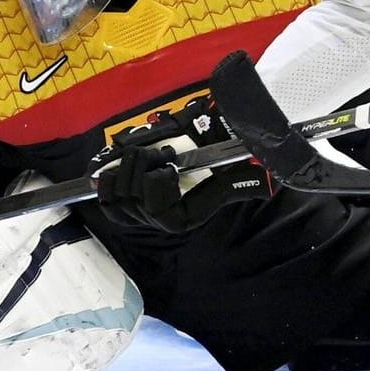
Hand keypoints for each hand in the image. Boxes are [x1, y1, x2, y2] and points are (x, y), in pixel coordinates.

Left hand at [92, 96, 271, 232]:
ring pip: (120, 198)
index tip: (170, 165)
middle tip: (157, 151)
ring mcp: (139, 213)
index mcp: (183, 217)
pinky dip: (105, 184)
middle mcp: (159, 221)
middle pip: (137, 201)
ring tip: (141, 154)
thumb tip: (264, 187)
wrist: (197, 149)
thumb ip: (241, 182)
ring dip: (126, 170)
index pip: (162, 213)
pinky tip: (111, 170)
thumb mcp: (230, 172)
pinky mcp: (122, 202)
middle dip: (142, 169)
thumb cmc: (211, 161)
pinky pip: (107, 202)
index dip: (158, 188)